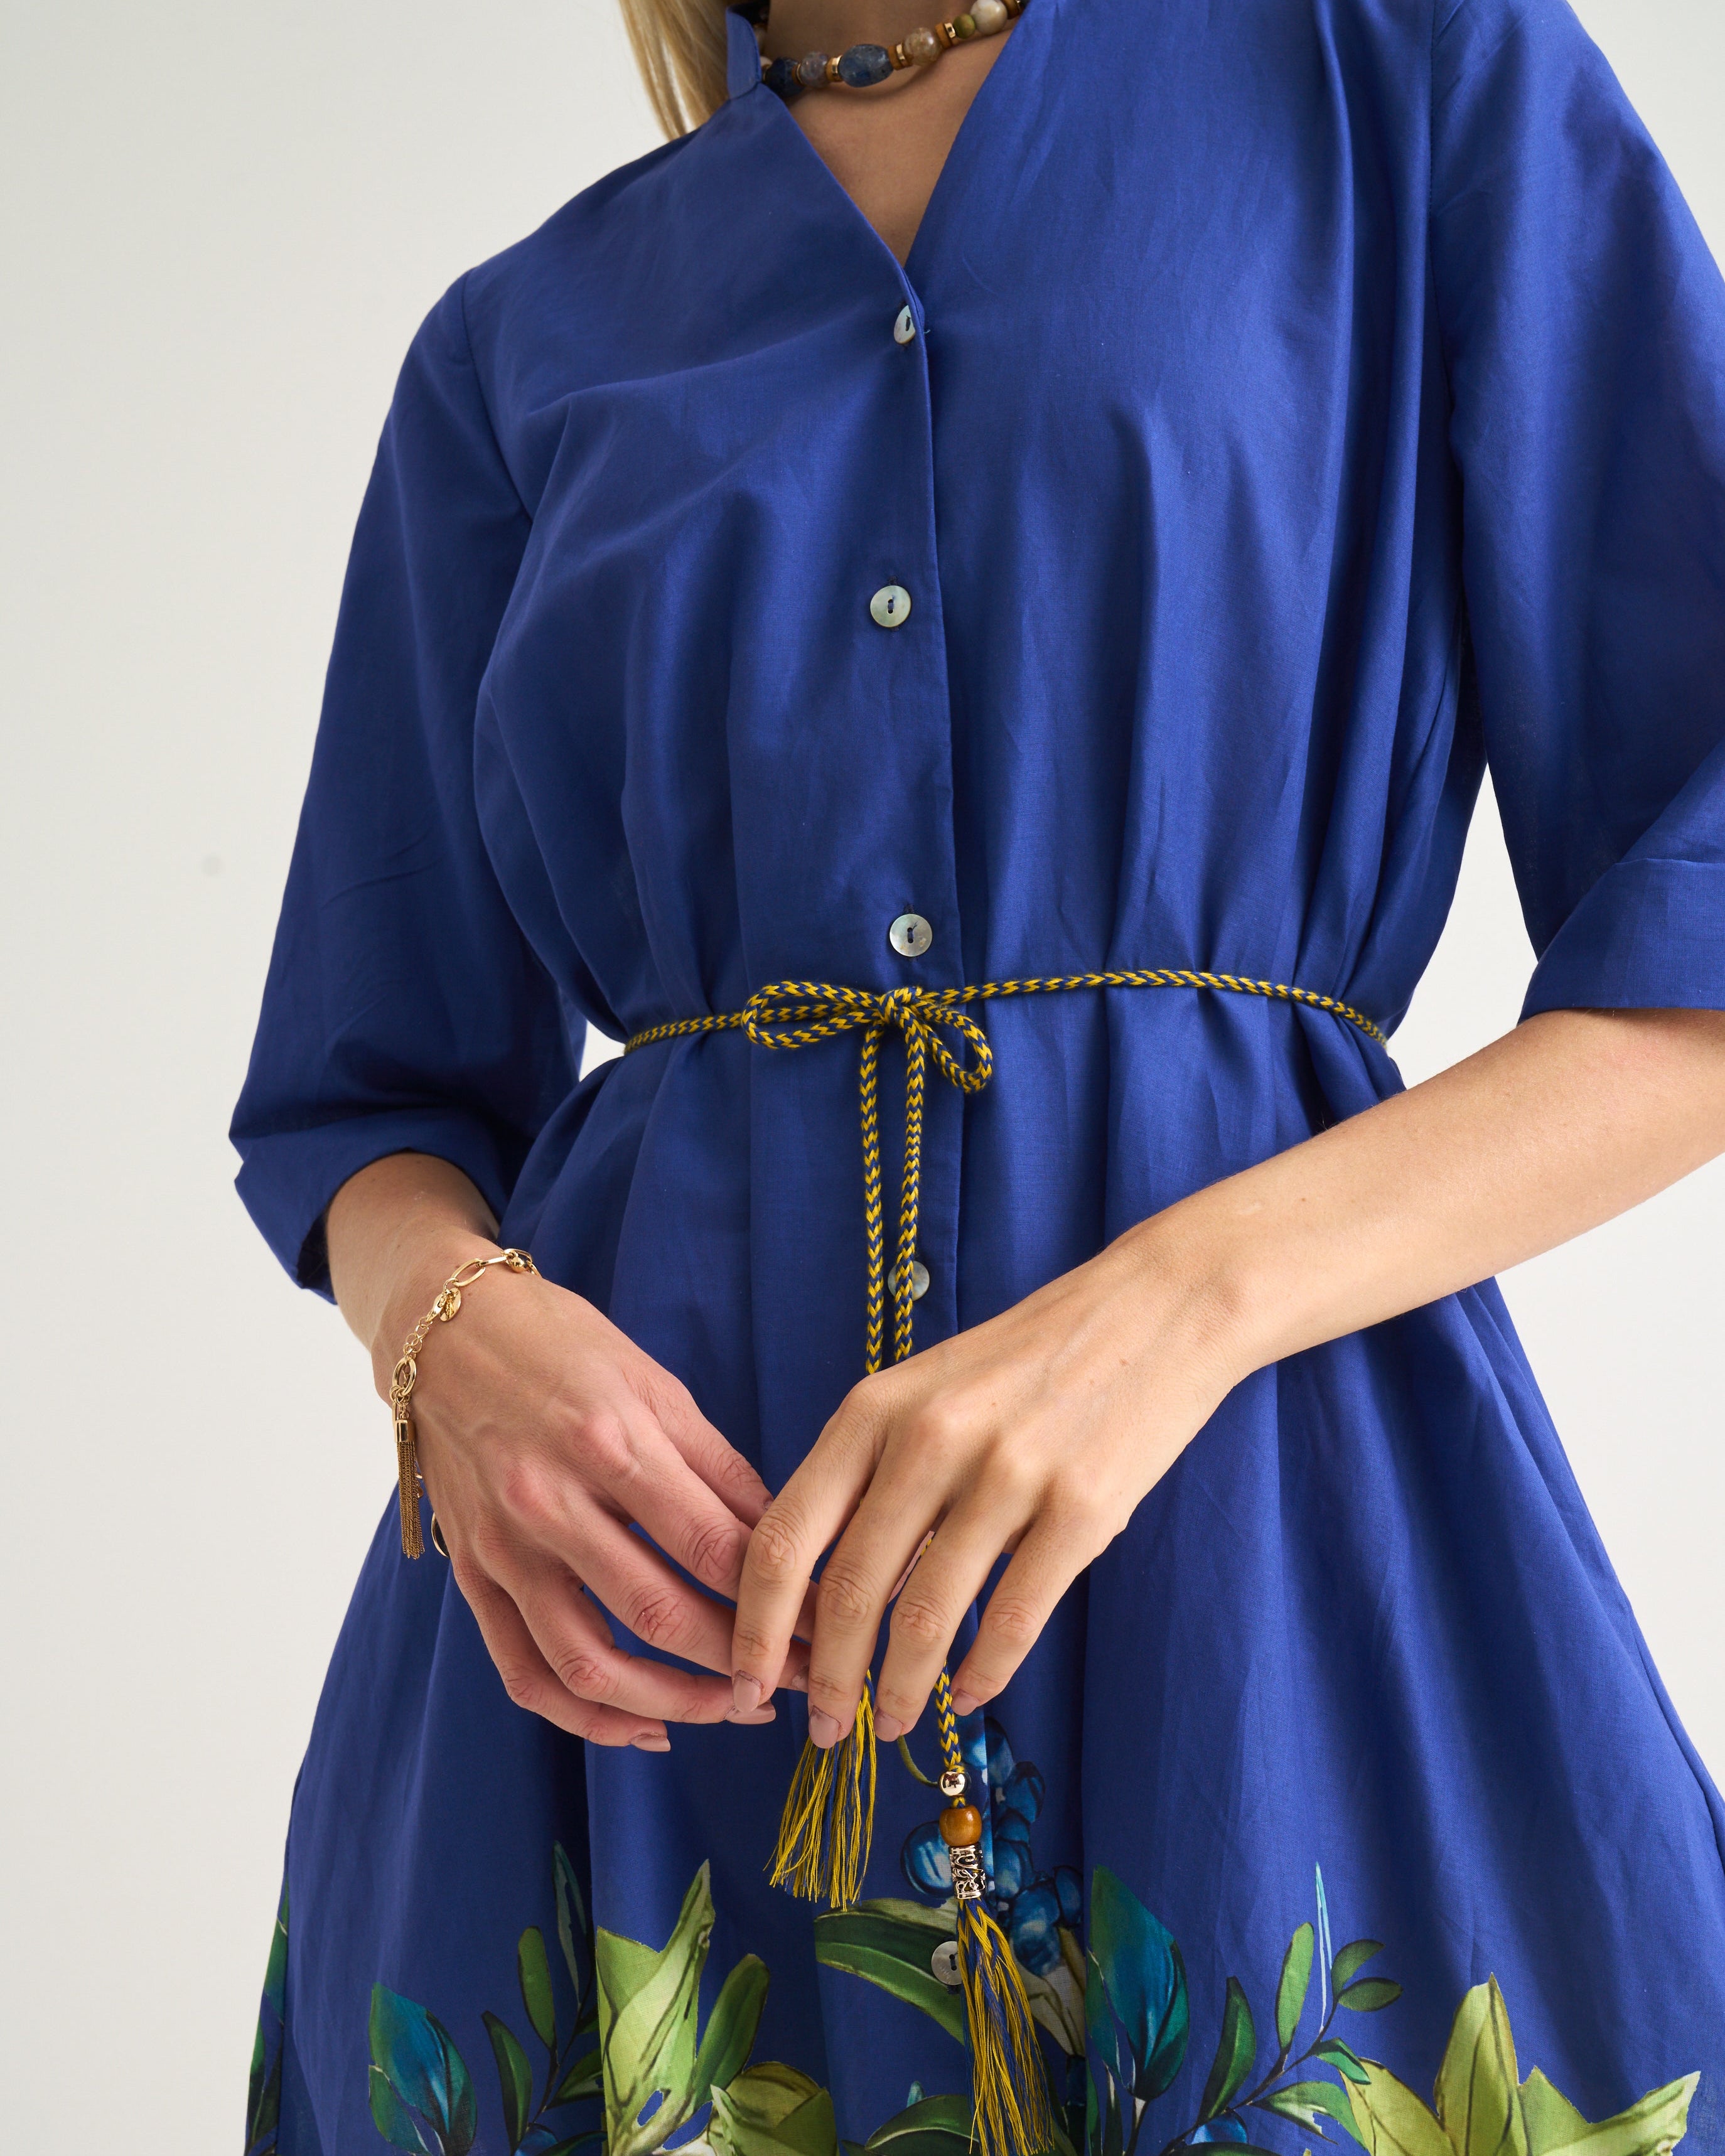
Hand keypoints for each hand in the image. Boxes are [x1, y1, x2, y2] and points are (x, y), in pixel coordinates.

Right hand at [373, 1234, 808, 1748]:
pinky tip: (643, 1726)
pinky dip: (587, 1718)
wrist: (447, 1332)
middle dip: (740, 1662)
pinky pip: (526, 1674)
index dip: (777, 1600)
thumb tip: (785, 1543)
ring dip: (671, 1705)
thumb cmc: (563, 1346)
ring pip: (589, 1667)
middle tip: (795, 1680)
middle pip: (660, 1614)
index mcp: (610, 1442)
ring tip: (730, 1710)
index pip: (711, 1548)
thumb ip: (719, 1470)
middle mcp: (550, 1503)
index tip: (822, 1627)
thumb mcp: (656, 1386)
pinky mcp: (473, 1576)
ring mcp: (504, 1549)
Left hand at [729, 1223, 1242, 1745]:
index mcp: (874, 1408)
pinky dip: (983, 1674)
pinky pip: (1014, 1618)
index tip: (747, 1680)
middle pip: (847, 1589)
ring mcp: (1008, 1473)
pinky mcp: (1082, 1508)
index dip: (755, 1623)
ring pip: (926, 1616)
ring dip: (900, 1690)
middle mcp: (930, 1439)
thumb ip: (871, 1473)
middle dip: (824, 1679)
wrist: (1157, 1309)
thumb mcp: (926, 1390)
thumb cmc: (1030, 1358)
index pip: (783, 1535)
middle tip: (818, 1729)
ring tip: (891, 1725)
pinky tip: (969, 1697)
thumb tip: (821, 1592)